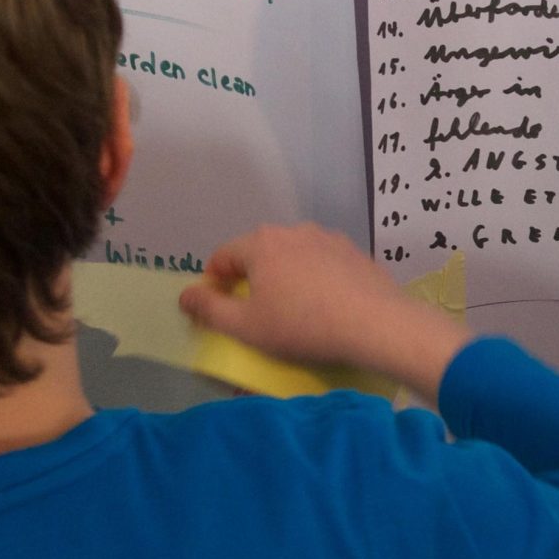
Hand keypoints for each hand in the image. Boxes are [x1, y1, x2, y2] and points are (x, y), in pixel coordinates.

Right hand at [179, 225, 473, 401]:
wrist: (374, 324)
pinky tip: (325, 305)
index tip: (222, 311)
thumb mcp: (246, 327)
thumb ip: (209, 309)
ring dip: (285, 277)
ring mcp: (326, 237)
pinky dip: (315, 279)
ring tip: (295, 311)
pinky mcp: (353, 251)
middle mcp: (291, 230)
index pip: (223, 257)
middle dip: (252, 280)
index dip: (215, 284)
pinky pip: (321, 263)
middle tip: (259, 314)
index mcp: (260, 243)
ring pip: (292, 256)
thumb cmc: (301, 326)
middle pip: (258, 253)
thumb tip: (184, 294)